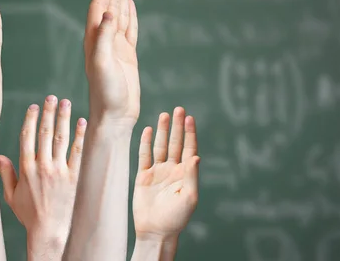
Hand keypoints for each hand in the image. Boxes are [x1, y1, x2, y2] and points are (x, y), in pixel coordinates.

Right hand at [0, 96, 85, 251]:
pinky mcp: (74, 176)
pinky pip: (77, 152)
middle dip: (48, 112)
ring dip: (64, 118)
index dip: (31, 119)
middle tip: (52, 97)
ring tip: (66, 102)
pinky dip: (80, 135)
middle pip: (45, 133)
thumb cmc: (29, 215)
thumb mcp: (12, 196)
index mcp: (26, 168)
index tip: (34, 106)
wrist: (50, 231)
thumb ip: (5, 174)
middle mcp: (42, 166)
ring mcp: (59, 170)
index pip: (27, 137)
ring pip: (61, 138)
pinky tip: (82, 122)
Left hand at [84, 0, 139, 126]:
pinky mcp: (126, 56)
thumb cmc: (106, 94)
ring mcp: (115, 48)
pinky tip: (130, 6)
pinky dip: (129, 16)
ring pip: (118, 16)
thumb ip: (104, 39)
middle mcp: (102, 41)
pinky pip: (128, 30)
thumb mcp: (103, 65)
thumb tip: (107, 13)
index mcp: (94, 40)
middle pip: (107, 7)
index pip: (99, 7)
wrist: (114, 116)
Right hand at [133, 107, 199, 240]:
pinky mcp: (143, 176)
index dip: (190, 133)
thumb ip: (191, 175)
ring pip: (161, 146)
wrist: (155, 231)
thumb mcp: (189, 197)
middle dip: (178, 127)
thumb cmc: (175, 218)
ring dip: (163, 131)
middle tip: (179, 109)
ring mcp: (157, 172)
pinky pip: (144, 155)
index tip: (190, 118)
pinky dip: (146, 142)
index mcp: (185, 174)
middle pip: (176, 143)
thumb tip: (196, 156)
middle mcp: (172, 170)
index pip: (189, 149)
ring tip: (165, 115)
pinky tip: (149, 130)